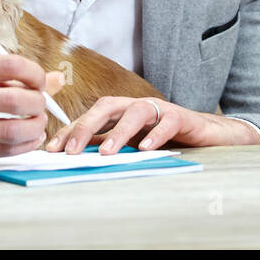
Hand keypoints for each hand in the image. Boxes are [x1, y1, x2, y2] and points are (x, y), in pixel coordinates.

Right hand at [0, 56, 64, 162]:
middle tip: (41, 106)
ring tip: (38, 124)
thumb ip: (14, 77)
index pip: (11, 66)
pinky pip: (4, 150)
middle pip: (16, 100)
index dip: (35, 74)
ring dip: (35, 128)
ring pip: (12, 130)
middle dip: (38, 104)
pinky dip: (25, 145)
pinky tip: (29, 138)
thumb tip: (57, 79)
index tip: (40, 83)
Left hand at [44, 97, 253, 154]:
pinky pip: (167, 122)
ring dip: (119, 132)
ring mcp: (159, 109)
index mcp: (121, 110)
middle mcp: (137, 105)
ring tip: (107, 152)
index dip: (71, 130)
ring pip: (136, 112)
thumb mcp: (130, 142)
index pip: (91, 115)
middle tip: (71, 150)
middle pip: (107, 106)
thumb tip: (73, 154)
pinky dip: (156, 134)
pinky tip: (146, 149)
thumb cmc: (164, 137)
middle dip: (86, 126)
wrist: (206, 134)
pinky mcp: (181, 117)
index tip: (53, 149)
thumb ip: (105, 143)